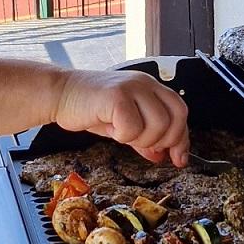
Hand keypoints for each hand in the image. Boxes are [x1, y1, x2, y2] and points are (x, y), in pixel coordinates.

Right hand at [53, 69, 189, 166]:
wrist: (60, 93)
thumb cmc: (90, 107)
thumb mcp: (123, 123)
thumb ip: (144, 137)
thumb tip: (161, 155)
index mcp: (150, 87)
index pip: (180, 112)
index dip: (182, 139)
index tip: (178, 159)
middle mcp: (145, 84)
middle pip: (175, 118)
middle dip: (162, 141)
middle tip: (141, 145)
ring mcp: (132, 87)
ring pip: (157, 125)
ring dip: (140, 139)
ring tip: (121, 133)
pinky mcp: (116, 96)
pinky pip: (132, 126)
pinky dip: (122, 135)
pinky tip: (110, 128)